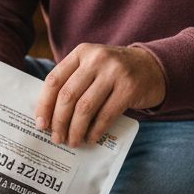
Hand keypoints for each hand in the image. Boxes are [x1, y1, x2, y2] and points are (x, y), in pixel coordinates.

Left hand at [34, 44, 165, 146]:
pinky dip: (95, 130)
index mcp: (81, 52)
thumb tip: (48, 116)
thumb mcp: (92, 66)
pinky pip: (106, 115)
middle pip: (67, 96)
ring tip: (73, 141)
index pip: (54, 80)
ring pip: (85, 107)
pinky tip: (91, 138)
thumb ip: (72, 81)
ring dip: (76, 129)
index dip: (44, 105)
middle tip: (57, 138)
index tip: (41, 124)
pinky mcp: (129, 88)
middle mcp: (96, 59)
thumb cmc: (114, 72)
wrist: (153, 66)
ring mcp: (114, 72)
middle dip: (59, 121)